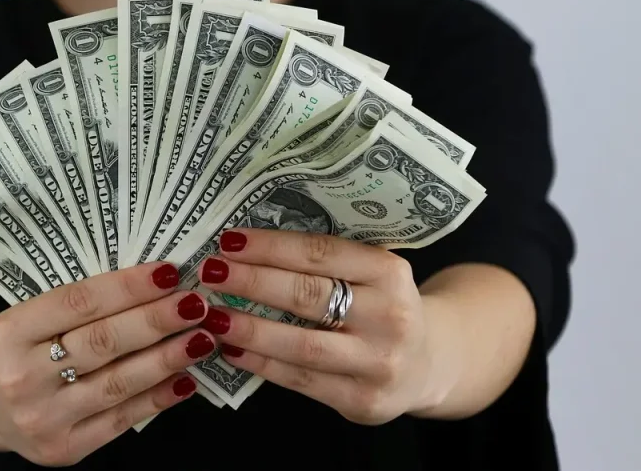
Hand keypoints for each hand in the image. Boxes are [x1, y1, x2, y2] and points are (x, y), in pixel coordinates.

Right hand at [0, 262, 215, 465]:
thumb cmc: (19, 348)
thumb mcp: (29, 317)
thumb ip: (80, 304)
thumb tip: (155, 283)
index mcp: (10, 332)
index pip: (78, 302)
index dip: (128, 286)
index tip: (169, 272)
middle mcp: (22, 377)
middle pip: (102, 343)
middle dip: (156, 320)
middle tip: (196, 302)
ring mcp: (42, 418)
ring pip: (117, 383)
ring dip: (167, 358)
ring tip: (201, 337)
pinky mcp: (63, 449)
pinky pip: (121, 420)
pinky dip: (157, 398)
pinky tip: (186, 379)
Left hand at [197, 228, 433, 424]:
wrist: (430, 362)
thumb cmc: (382, 305)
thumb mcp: (371, 272)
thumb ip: (326, 259)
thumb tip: (247, 246)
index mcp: (389, 272)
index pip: (320, 253)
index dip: (271, 246)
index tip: (229, 240)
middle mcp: (390, 316)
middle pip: (307, 296)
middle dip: (252, 282)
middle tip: (210, 271)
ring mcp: (378, 363)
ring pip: (300, 344)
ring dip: (249, 327)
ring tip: (212, 313)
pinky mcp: (363, 400)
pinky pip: (301, 380)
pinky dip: (261, 363)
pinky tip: (232, 347)